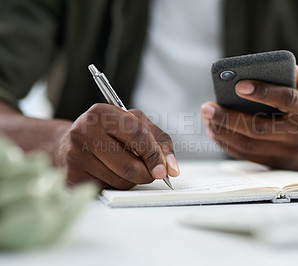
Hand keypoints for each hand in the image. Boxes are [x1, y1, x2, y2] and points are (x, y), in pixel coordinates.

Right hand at [55, 104, 179, 188]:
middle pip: (130, 165)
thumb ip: (160, 142)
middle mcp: (84, 132)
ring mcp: (75, 156)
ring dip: (132, 180)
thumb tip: (172, 168)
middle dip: (146, 173)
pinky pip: (108, 190)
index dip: (154, 154)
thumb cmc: (109, 133)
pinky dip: (116, 186)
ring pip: (121, 181)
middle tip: (150, 172)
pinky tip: (108, 173)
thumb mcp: (136, 125)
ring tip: (123, 166)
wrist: (69, 144)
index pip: (136, 134)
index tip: (165, 170)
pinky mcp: (72, 178)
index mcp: (101, 113)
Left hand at [201, 66, 297, 170]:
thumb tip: (291, 70)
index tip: (239, 85)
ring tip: (207, 117)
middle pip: (258, 128)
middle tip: (208, 106)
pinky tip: (214, 130)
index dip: (263, 93)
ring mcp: (286, 153)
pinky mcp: (276, 164)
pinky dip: (227, 144)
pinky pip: (246, 156)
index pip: (286, 100)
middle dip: (229, 117)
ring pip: (248, 145)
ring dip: (222, 132)